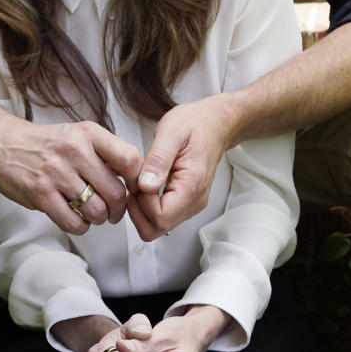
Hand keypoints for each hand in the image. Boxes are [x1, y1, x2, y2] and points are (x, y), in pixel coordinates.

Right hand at [0, 114, 142, 234]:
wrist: (2, 143)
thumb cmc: (45, 144)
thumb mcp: (78, 135)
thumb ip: (104, 153)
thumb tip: (132, 179)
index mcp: (89, 134)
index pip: (129, 159)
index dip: (137, 182)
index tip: (134, 191)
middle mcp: (74, 151)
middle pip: (116, 192)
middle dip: (118, 210)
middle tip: (114, 212)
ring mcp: (56, 173)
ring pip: (96, 210)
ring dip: (99, 219)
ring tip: (93, 215)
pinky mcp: (40, 194)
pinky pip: (73, 222)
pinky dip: (80, 227)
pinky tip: (77, 219)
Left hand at [128, 96, 236, 241]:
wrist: (215, 123)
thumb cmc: (196, 124)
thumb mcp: (171, 132)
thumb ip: (158, 160)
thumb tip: (145, 186)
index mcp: (192, 185)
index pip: (160, 217)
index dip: (141, 203)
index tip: (138, 181)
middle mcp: (194, 201)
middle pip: (157, 228)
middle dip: (138, 210)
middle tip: (135, 184)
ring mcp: (191, 204)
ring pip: (158, 226)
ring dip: (142, 208)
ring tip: (142, 180)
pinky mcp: (186, 202)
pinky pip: (162, 216)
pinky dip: (148, 206)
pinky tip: (147, 184)